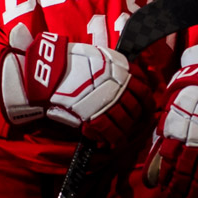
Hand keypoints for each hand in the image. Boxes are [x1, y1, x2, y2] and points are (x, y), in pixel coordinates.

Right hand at [1, 24, 149, 147]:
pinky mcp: (96, 115)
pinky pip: (111, 130)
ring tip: (122, 135)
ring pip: (126, 121)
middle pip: (136, 107)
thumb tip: (121, 76)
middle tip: (134, 124)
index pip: (143, 89)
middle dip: (137, 118)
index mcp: (121, 69)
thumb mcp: (96, 55)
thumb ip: (109, 65)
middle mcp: (119, 86)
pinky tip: (112, 142)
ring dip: (125, 130)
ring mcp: (108, 101)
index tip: (146, 107)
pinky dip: (113, 138)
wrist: (51, 68)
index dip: (147, 101)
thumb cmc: (69, 59)